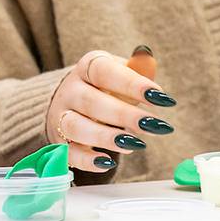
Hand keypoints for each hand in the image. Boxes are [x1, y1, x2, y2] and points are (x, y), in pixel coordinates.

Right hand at [44, 45, 176, 174]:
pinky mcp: (60, 143)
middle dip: (124, 115)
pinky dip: (86, 161)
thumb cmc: (106, 87)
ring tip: (135, 144)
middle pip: (91, 101)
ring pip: (75, 127)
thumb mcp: (121, 72)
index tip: (159, 96)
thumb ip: (137, 68)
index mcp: (86, 68)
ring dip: (105, 137)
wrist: (72, 103)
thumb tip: (146, 57)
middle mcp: (70, 91)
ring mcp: (61, 117)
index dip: (131, 84)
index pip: (104, 71)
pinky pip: (68, 153)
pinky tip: (108, 163)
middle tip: (153, 125)